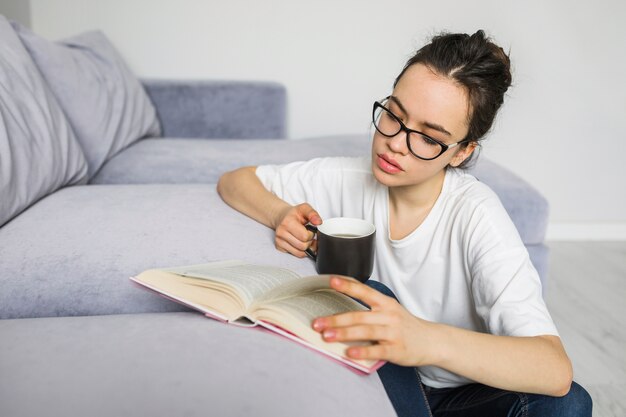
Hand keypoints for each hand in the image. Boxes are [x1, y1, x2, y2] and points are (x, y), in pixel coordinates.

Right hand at [273, 203, 321, 257]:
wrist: (282, 217)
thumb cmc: (295, 214)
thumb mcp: (305, 208)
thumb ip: (313, 214)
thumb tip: (319, 222)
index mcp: (287, 223)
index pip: (305, 237)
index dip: (311, 234)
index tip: (310, 229)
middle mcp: (281, 233)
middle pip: (303, 246)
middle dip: (309, 241)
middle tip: (308, 234)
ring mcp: (279, 241)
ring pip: (300, 253)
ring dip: (306, 247)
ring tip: (305, 239)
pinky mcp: (279, 247)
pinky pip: (295, 254)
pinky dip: (301, 251)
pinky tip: (300, 242)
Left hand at [312, 276, 436, 366]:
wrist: (432, 341)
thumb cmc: (405, 325)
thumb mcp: (390, 309)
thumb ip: (370, 305)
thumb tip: (342, 302)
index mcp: (385, 303)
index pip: (364, 291)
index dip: (348, 286)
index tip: (331, 281)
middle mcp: (389, 315)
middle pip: (359, 315)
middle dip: (336, 319)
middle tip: (317, 323)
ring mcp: (393, 333)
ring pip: (365, 331)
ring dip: (344, 334)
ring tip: (326, 336)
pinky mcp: (397, 350)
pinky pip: (377, 350)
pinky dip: (362, 351)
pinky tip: (349, 353)